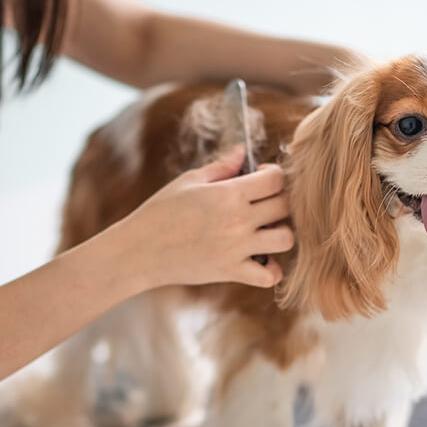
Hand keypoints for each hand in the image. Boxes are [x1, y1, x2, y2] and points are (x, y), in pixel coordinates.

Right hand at [121, 145, 293, 287]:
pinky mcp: (231, 272)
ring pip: (286, 239)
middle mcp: (238, 220)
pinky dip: (271, 269)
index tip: (260, 178)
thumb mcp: (189, 182)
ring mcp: (237, 248)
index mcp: (228, 194)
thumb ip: (221, 167)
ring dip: (280, 233)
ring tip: (264, 231)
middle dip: (278, 201)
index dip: (273, 174)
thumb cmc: (160, 211)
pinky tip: (259, 259)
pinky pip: (269, 275)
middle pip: (285, 206)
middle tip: (263, 204)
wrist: (140, 250)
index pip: (275, 179)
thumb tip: (243, 152)